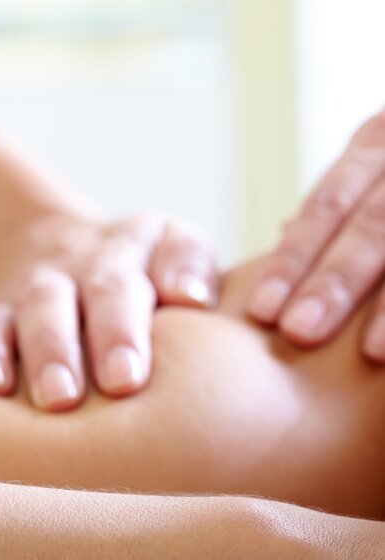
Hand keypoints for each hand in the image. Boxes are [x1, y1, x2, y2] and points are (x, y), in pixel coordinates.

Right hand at [0, 210, 216, 410]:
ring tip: (56, 397)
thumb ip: (191, 265)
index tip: (132, 372)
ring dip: (47, 352)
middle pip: (99, 292)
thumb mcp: (174, 243)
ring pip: (40, 309)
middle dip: (107, 336)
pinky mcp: (4, 309)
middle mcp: (89, 263)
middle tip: (116, 384)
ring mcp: (43, 286)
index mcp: (138, 248)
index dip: (132, 324)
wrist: (61, 243)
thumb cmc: (138, 263)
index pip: (145, 273)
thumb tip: (191, 297)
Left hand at [247, 109, 384, 360]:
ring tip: (372, 353)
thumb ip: (338, 200)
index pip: (326, 206)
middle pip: (372, 226)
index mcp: (377, 144)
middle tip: (299, 332)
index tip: (262, 310)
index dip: (293, 258)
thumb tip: (283, 226)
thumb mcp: (371, 163)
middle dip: (337, 282)